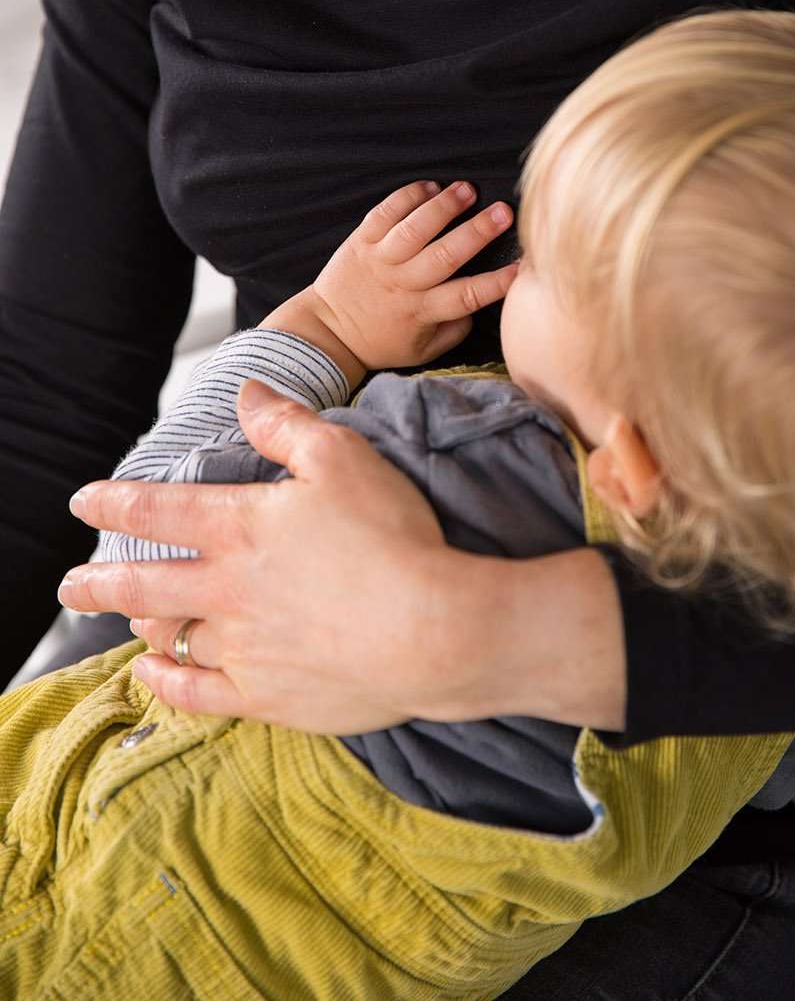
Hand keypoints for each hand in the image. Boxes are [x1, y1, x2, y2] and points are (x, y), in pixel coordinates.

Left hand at [58, 384, 625, 731]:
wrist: (434, 630)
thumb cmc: (393, 535)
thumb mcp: (343, 455)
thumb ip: (286, 423)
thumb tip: (245, 391)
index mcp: (238, 527)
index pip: (154, 513)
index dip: (112, 504)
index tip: (84, 503)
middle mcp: (225, 588)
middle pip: (140, 586)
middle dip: (96, 583)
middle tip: (69, 584)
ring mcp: (241, 647)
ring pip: (168, 639)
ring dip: (138, 629)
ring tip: (125, 624)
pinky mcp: (265, 695)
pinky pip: (197, 694)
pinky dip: (167, 684)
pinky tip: (155, 676)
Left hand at [260, 180, 516, 382]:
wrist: (328, 331)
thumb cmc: (381, 341)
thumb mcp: (423, 350)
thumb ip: (455, 330)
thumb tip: (481, 307)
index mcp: (422, 311)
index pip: (466, 296)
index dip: (497, 282)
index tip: (523, 267)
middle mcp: (403, 283)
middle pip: (446, 254)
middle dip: (478, 231)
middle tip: (504, 211)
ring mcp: (381, 259)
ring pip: (415, 227)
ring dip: (443, 206)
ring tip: (467, 189)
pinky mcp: (361, 241)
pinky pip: (385, 213)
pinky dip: (407, 196)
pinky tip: (429, 186)